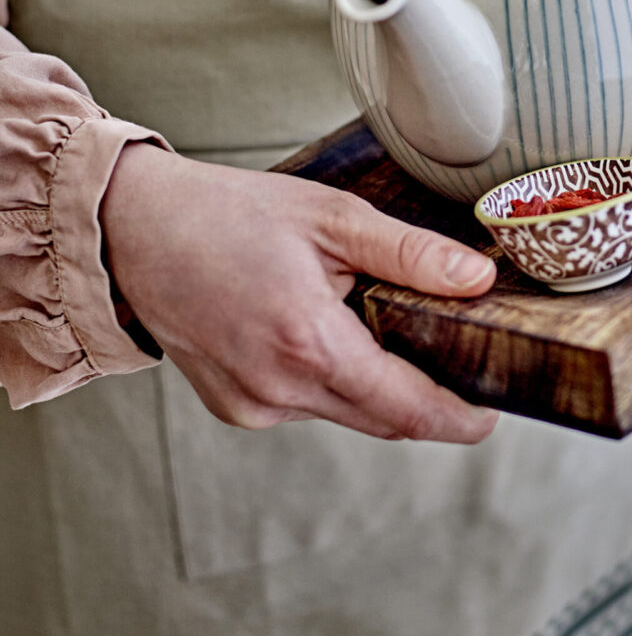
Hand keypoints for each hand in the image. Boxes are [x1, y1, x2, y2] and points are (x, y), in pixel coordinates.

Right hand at [101, 144, 498, 442]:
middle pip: (382, 420)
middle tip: (462, 362)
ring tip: (380, 324)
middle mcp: (278, 389)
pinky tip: (322, 330)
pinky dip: (332, 380)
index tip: (491, 414)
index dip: (458, 419)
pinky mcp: (235, 408)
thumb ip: (410, 255)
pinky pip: (308, 406)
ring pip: (346, 414)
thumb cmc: (233, 215)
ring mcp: (252, 406)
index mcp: (308, 343)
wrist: (137, 229)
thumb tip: (477, 281)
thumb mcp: (333, 218)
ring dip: (376, 386)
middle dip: (426, 400)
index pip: (406, 409)